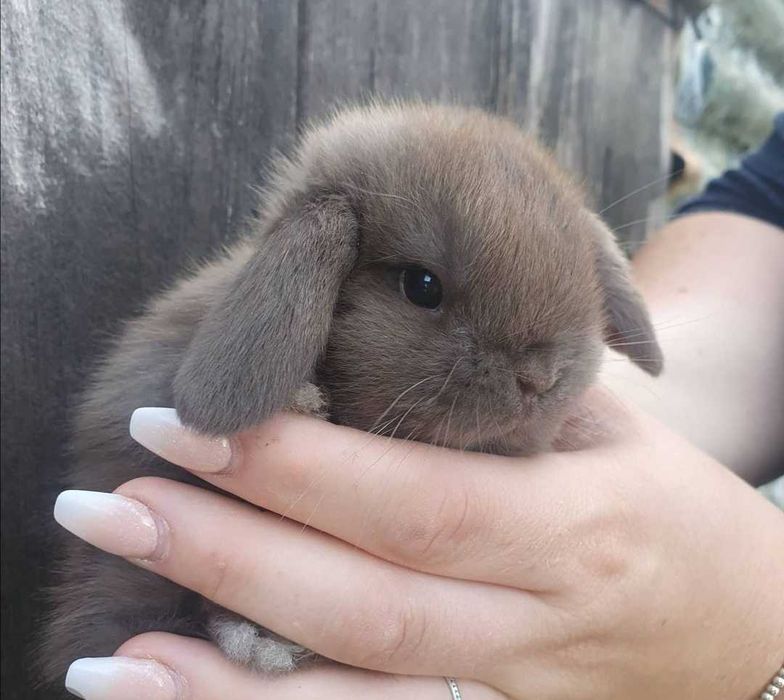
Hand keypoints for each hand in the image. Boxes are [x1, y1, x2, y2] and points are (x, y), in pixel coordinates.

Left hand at [55, 389, 783, 698]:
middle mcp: (540, 623)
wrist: (756, 633)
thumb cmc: (673, 513)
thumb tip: (369, 374)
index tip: (188, 424)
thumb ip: (501, 409)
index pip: (412, 498)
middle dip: (227, 552)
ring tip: (110, 651)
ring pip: (361, 699)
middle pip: (364, 599)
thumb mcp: (615, 438)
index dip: (294, 466)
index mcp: (575, 527)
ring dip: (224, 684)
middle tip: (110, 502)